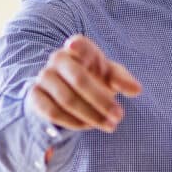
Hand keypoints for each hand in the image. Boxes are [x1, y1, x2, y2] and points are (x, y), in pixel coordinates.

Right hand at [24, 35, 142, 132]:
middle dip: (101, 100)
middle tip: (119, 116)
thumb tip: (136, 90)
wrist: (62, 92)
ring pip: (67, 99)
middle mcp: (57, 59)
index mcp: (77, 48)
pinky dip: (73, 122)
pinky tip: (88, 126)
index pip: (78, 45)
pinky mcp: (35, 96)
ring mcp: (44, 77)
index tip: (73, 46)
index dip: (77, 47)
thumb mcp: (108, 75)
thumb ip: (122, 79)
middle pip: (78, 79)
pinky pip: (53, 112)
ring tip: (109, 125)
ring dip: (91, 115)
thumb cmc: (92, 78)